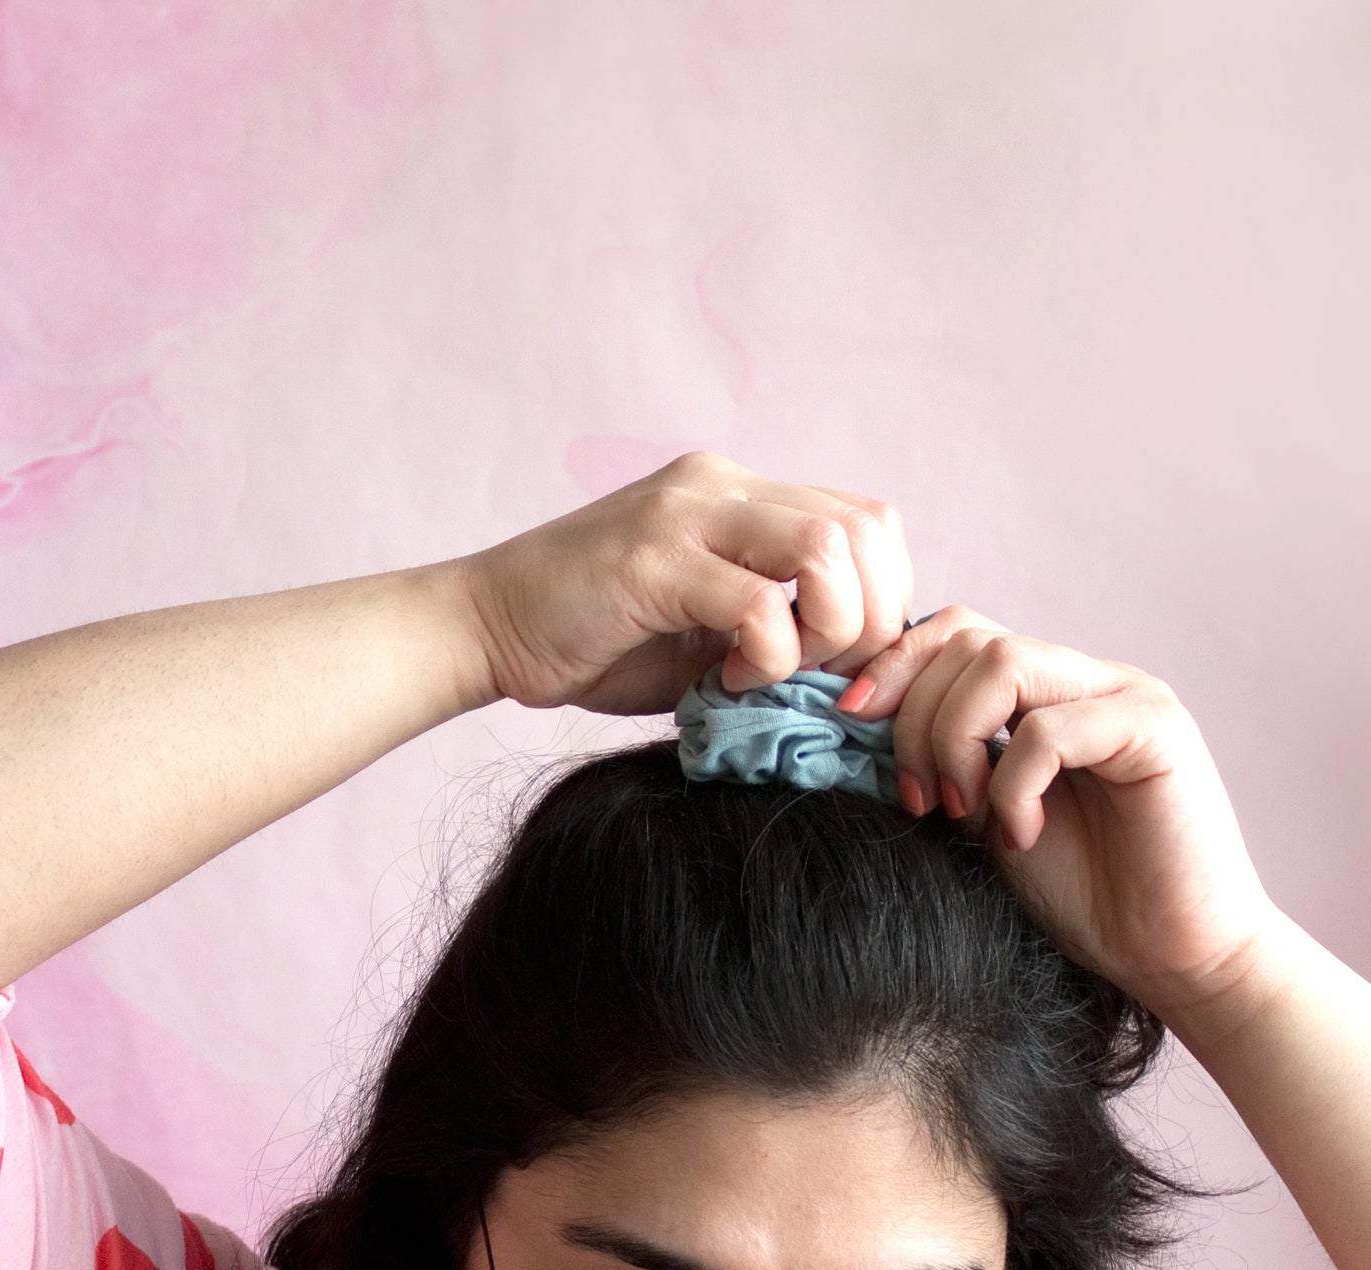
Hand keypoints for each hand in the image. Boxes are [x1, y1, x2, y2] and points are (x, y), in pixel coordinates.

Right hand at [456, 451, 913, 717]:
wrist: (489, 629)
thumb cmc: (598, 643)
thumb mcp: (710, 635)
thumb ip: (779, 629)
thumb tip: (859, 673)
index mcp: (742, 496)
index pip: (867, 523)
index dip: (881, 599)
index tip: (840, 664)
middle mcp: (722, 486)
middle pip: (863, 530)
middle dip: (866, 620)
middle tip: (817, 675)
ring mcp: (686, 514)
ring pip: (825, 549)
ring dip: (825, 630)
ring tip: (773, 671)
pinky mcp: (652, 559)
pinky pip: (757, 604)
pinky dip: (765, 658)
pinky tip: (726, 681)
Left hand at [836, 607, 1282, 1031]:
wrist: (1168, 957)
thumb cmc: (1083, 897)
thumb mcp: (983, 818)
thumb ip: (945, 761)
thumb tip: (859, 719)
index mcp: (1047, 692)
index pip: (957, 630)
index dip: (894, 666)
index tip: (847, 723)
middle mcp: (1087, 679)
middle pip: (969, 638)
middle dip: (915, 718)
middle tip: (920, 802)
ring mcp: (1126, 696)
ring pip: (1003, 663)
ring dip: (956, 741)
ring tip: (962, 813)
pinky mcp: (1156, 730)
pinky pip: (1050, 728)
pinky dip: (1014, 786)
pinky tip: (1024, 836)